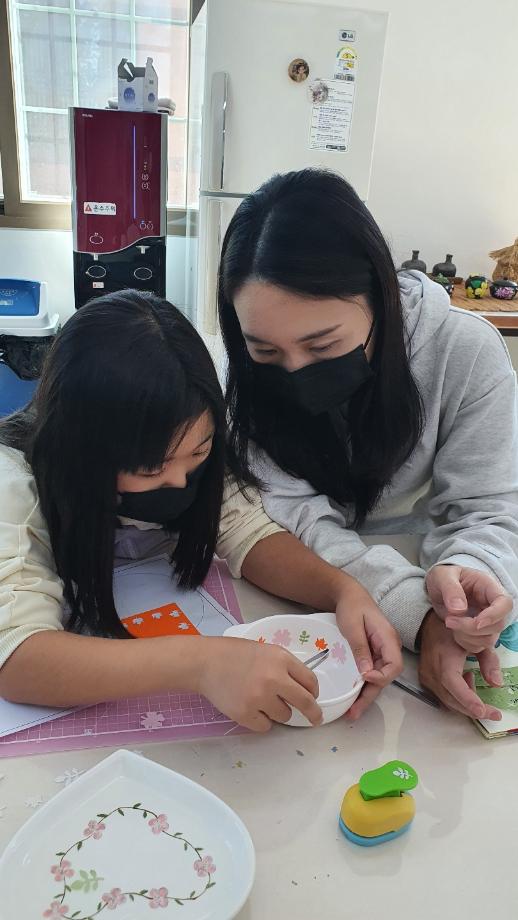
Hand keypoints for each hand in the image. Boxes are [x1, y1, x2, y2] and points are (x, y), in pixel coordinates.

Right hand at [197, 637, 321, 731]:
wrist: (205, 662)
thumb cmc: (235, 654)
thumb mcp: (266, 651)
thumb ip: (285, 667)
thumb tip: (303, 689)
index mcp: (281, 659)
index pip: (310, 681)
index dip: (313, 692)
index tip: (313, 698)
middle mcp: (274, 678)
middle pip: (305, 702)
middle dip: (313, 713)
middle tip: (315, 719)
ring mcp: (260, 698)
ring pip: (284, 716)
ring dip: (277, 711)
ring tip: (259, 698)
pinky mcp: (246, 714)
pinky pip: (265, 726)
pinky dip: (261, 720)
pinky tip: (250, 707)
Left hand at [334, 582, 402, 720]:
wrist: (349, 595)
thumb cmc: (352, 606)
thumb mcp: (353, 626)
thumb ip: (360, 648)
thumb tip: (366, 673)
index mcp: (388, 638)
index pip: (394, 665)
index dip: (381, 677)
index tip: (363, 678)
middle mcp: (388, 648)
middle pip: (386, 677)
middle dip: (370, 695)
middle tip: (354, 712)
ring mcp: (381, 652)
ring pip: (378, 678)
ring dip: (365, 695)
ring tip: (351, 712)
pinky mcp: (373, 654)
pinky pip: (371, 673)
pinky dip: (362, 686)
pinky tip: (352, 697)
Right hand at [418, 609, 501, 720]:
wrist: (430, 625)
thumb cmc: (455, 631)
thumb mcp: (477, 641)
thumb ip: (489, 661)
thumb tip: (497, 684)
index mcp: (444, 656)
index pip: (452, 682)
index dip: (467, 698)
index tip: (482, 711)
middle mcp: (432, 669)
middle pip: (451, 698)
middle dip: (473, 709)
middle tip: (494, 714)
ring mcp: (426, 676)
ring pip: (447, 701)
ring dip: (466, 703)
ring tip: (476, 685)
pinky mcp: (425, 680)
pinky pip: (442, 697)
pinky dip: (457, 698)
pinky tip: (465, 683)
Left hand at [426, 565, 510, 656]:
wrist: (438, 589)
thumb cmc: (443, 578)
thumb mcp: (442, 577)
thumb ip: (450, 589)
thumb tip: (459, 609)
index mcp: (489, 587)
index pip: (505, 603)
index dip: (494, 615)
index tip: (476, 622)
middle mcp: (492, 606)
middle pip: (498, 625)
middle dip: (472, 628)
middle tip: (449, 620)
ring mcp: (488, 622)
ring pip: (488, 639)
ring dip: (467, 637)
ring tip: (449, 622)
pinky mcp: (479, 634)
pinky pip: (478, 647)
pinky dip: (464, 643)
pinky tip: (453, 631)